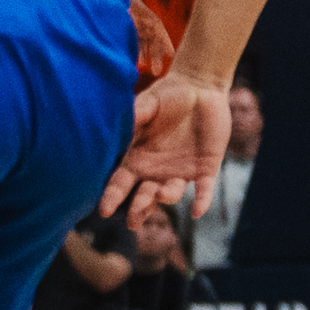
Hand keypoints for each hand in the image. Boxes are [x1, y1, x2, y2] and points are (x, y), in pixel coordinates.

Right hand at [99, 72, 230, 225]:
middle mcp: (156, 171)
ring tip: (161, 193)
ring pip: (171, 193)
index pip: (121, 183)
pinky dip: (201, 200)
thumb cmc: (168, 94)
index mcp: (137, 158)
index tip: (103, 210)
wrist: (199, 88)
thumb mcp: (147, 104)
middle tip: (133, 221)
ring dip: (165, 197)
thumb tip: (115, 128)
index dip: (112, 197)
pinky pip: (203, 189)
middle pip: (143, 196)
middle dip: (138, 209)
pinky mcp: (205, 168)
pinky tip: (197, 211)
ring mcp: (181, 172)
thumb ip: (134, 116)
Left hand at [126, 0, 174, 82]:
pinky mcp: (127, 31)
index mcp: (142, 11)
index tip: (170, 54)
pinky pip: (137, 43)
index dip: (163, 40)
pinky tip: (139, 64)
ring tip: (154, 72)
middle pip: (153, 38)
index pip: (157, 27)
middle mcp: (141, 19)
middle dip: (157, 54)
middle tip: (157, 72)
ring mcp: (135, 25)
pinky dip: (139, 53)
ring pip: (146, 43)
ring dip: (151, 56)